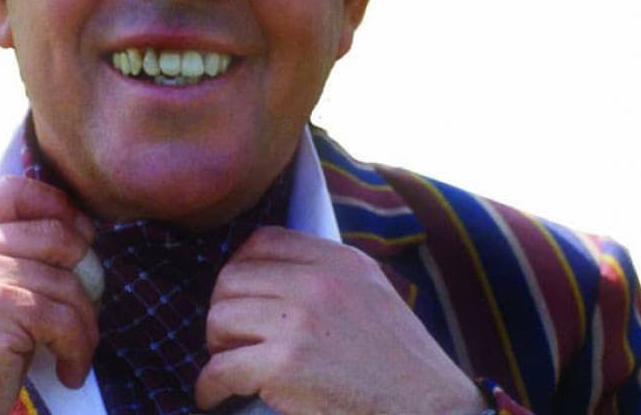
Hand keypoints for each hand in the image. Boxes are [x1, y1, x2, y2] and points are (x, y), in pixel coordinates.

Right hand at [0, 176, 98, 414]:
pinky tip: (68, 372)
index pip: (11, 190)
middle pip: (55, 235)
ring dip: (85, 326)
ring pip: (68, 282)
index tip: (82, 235)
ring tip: (74, 354)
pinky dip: (79, 349)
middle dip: (85, 276)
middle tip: (83, 313)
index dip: (57, 205)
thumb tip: (72, 232)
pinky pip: (66, 318)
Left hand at [196, 226, 486, 414]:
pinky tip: (217, 398)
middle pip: (231, 279)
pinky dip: (210, 388)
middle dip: (223, 311)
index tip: (238, 298)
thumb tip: (272, 278)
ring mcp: (299, 322)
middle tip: (229, 341)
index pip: (263, 242)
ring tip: (228, 368)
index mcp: (339, 261)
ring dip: (217, 349)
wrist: (430, 412)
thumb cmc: (402, 367)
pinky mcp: (283, 365)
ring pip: (219, 320)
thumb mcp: (373, 297)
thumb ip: (329, 278)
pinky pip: (220, 368)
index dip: (240, 270)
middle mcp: (318, 282)